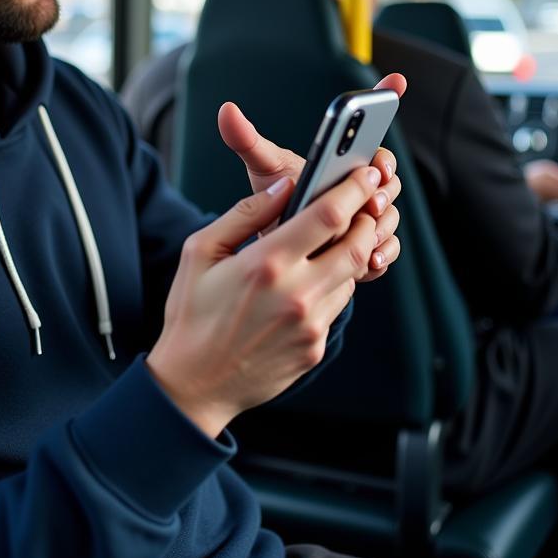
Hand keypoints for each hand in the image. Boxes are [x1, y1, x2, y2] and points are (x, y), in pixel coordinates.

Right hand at [147, 164, 384, 438]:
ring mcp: (310, 325)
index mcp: (266, 263)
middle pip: (357, 245)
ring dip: (350, 251)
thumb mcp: (201, 250)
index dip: (352, 190)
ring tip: (332, 239)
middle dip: (366, 218)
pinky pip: (336, 304)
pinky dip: (333, 283)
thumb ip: (245, 213)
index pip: (328, 216)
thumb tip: (284, 186)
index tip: (363, 174)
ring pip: (351, 275)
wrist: (194, 382)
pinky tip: (309, 278)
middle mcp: (296, 294)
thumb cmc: (191, 312)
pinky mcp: (315, 347)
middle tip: (362, 204)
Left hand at [216, 71, 405, 277]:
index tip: (377, 162)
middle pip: (389, 186)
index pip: (377, 154)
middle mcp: (363, 190)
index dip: (383, 157)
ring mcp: (368, 220)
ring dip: (381, 225)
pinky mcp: (367, 249)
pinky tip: (369, 260)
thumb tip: (226, 111)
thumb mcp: (264, 165)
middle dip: (383, 192)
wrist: (275, 237)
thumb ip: (248, 139)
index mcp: (345, 164)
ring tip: (365, 230)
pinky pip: (386, 250)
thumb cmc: (276, 192)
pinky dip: (382, 254)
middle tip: (369, 199)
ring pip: (389, 218)